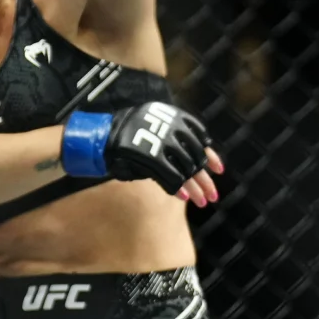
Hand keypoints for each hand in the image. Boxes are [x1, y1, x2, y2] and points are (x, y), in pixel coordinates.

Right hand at [60, 102, 223, 206]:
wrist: (99, 137)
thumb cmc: (126, 136)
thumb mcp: (153, 133)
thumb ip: (173, 143)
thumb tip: (199, 162)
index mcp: (173, 117)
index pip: (200, 137)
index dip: (210, 156)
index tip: (219, 170)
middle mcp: (170, 127)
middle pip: (195, 156)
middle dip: (205, 179)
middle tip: (213, 195)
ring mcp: (160, 141)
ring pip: (186, 168)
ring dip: (196, 187)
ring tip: (202, 202)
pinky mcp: (150, 156)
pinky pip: (170, 175)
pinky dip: (178, 187)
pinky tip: (183, 197)